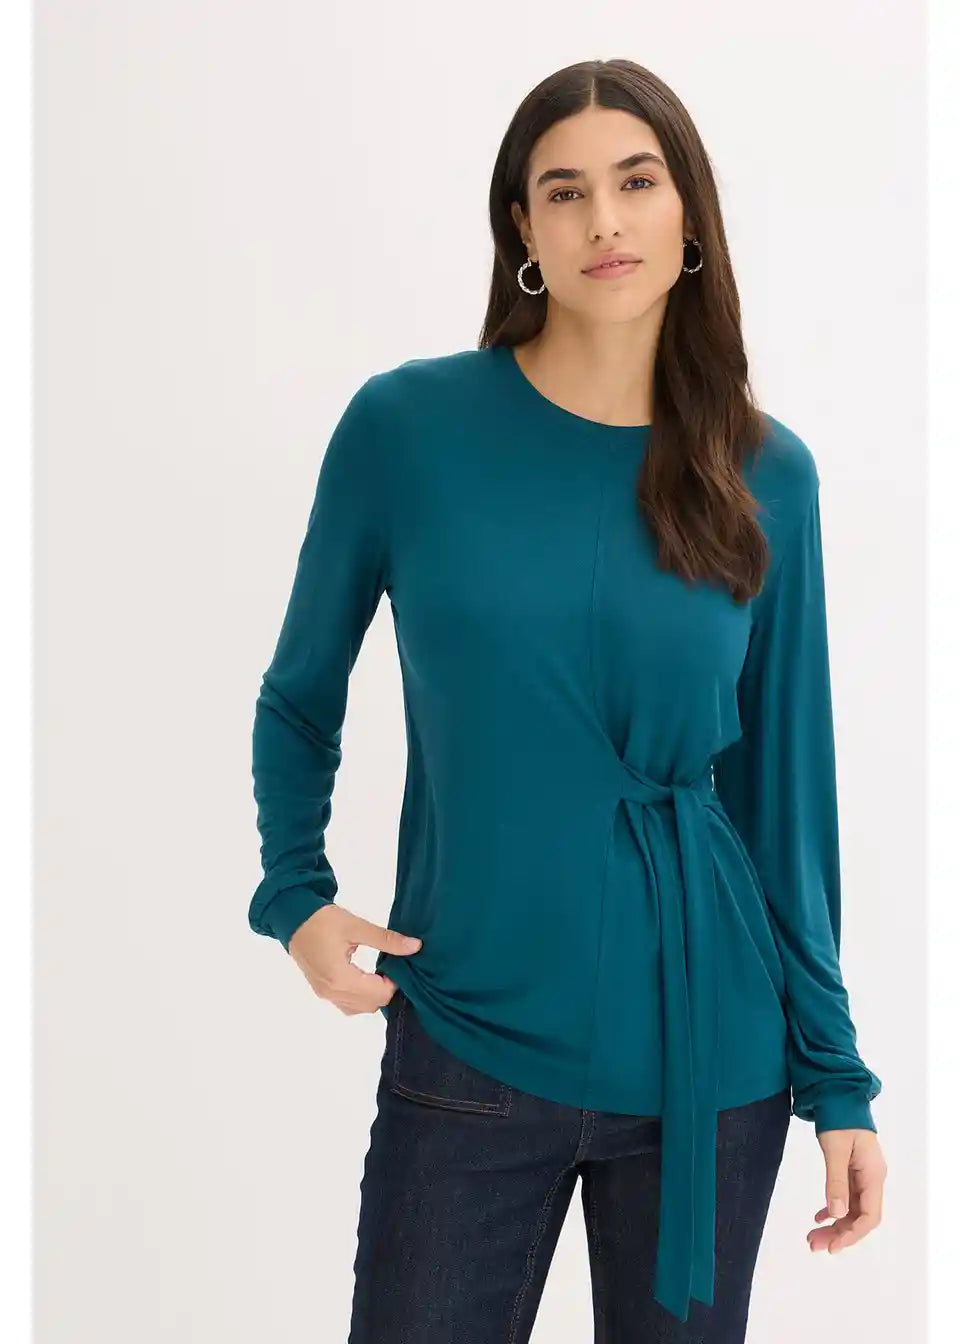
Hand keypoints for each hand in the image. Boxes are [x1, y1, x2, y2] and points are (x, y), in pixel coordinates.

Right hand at [287, 903, 421, 1014]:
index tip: (399, 964)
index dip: (395, 982)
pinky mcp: (321, 990)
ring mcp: (324, 994)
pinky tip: (365, 977)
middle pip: (371, 1005)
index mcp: (340, 978)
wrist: (292, 918)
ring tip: (379, 972)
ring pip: (358, 1008)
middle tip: (390, 967)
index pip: (379, 994)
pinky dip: (359, 996)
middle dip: (386, 989)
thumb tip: (415, 946)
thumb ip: (386, 939)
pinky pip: (346, 1004)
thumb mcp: (356, 926)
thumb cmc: (321, 920)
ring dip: (373, 995)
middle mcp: (331, 992)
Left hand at [807, 1128, 886, 1253]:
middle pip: (859, 1216)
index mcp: (873, 1175)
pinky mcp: (852, 1170)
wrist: (838, 1094)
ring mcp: (862, 1175)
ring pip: (851, 1209)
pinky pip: (846, 1197)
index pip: (869, 1216)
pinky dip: (833, 1208)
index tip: (832, 1246)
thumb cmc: (839, 1117)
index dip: (852, 1234)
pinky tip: (819, 1217)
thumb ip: (836, 1181)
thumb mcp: (835, 1149)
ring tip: (812, 1236)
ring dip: (834, 1224)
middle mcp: (871, 1178)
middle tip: (813, 1245)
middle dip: (839, 1233)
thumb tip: (836, 1215)